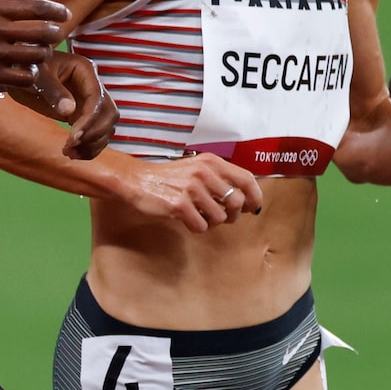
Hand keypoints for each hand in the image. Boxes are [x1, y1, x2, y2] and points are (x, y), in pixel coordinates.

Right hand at [0, 0, 66, 91]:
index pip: (34, 7)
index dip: (55, 11)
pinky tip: (26, 72)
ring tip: (39, 55)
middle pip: (41, 32)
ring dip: (42, 56)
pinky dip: (29, 75)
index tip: (64, 14)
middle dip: (54, 35)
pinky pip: (22, 77)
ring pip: (36, 55)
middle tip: (53, 37)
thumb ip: (3, 5)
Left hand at [7, 48, 116, 159]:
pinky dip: (89, 146)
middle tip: (71, 147)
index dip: (89, 119)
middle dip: (93, 133)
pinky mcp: (82, 114)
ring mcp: (89, 101)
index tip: (75, 137)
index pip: (97, 98)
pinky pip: (95, 133)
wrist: (19, 71)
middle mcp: (92, 85)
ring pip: (106, 126)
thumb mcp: (37, 76)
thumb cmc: (27, 66)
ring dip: (93, 143)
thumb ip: (52, 91)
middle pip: (109, 113)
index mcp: (85, 70)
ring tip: (70, 153)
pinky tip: (74, 154)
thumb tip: (69, 111)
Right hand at [120, 153, 263, 232]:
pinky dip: (197, 227)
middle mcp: (204, 173)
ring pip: (220, 217)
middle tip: (224, 217)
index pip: (246, 179)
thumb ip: (218, 178)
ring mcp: (191, 189)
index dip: (254, 196)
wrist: (136, 180)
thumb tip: (243, 199)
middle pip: (236, 202)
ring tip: (200, 216)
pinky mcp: (179, 205)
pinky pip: (201, 226)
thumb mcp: (196, 168)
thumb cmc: (168, 177)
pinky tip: (187, 220)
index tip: (253, 207)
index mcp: (211, 162)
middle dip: (233, 214)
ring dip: (212, 222)